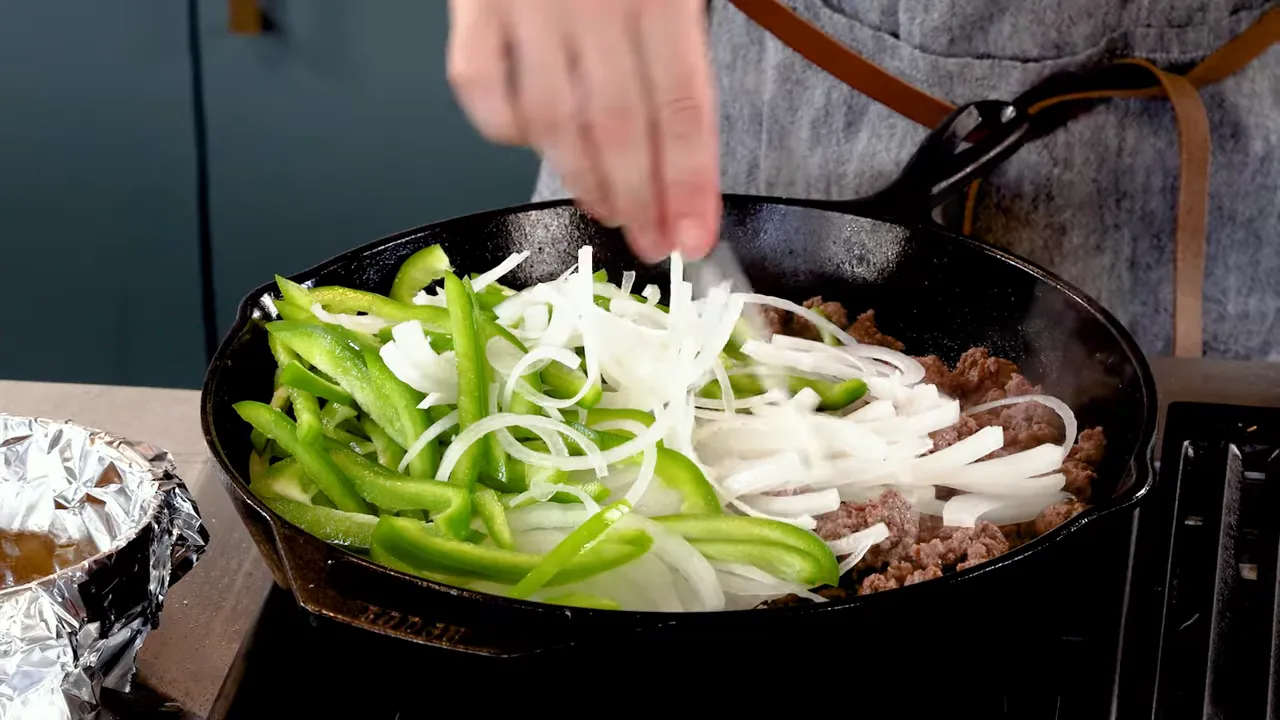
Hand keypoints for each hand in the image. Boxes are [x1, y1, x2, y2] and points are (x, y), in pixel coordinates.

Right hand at [447, 0, 720, 262]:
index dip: (688, 180)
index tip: (693, 237)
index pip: (679, 104)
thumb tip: (689, 128)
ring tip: (609, 211)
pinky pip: (476, 84)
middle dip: (638, 198)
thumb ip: (682, 25)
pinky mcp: (470, 3)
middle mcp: (589, 1)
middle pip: (615, 126)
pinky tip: (535, 143)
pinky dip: (504, 127)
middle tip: (652, 245)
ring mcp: (521, 4)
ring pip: (549, 119)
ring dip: (581, 178)